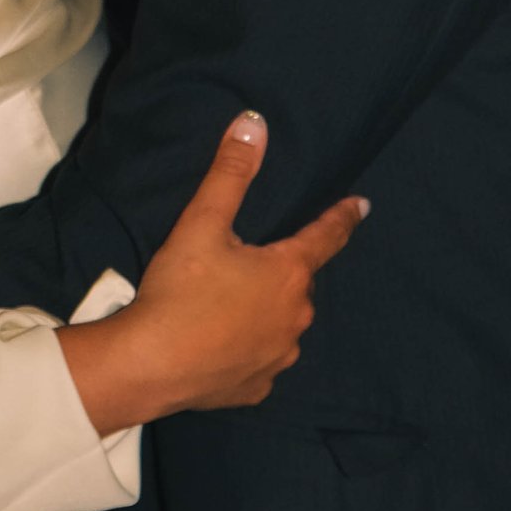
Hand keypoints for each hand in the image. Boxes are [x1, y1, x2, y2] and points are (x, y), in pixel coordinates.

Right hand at [59, 114, 367, 430]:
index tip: (360, 205)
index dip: (342, 217)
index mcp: (288, 274)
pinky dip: (248, 349)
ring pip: (282, 324)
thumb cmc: (179, 292)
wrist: (149, 366)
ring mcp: (278, 357)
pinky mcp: (256, 388)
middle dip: (282, 272)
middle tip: (249, 265)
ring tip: (231, 306)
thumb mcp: (202, 224)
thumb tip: (254, 123)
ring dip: (266, 313)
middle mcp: (295, 317)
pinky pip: (261, 361)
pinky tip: (222, 345)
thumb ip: (231, 172)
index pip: (326, 237)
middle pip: (298, 284)